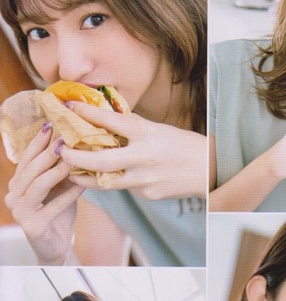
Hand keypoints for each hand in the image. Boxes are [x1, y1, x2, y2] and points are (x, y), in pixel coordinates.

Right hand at [5, 123, 83, 263]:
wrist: (56, 248)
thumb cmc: (58, 216)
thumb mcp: (60, 189)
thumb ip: (62, 172)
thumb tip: (76, 146)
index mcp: (17, 184)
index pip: (26, 159)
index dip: (37, 142)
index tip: (51, 124)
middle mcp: (13, 196)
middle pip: (31, 169)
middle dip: (48, 152)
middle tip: (64, 138)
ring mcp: (20, 211)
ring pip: (38, 185)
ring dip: (56, 170)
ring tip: (72, 158)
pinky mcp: (33, 226)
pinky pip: (53, 206)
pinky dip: (68, 195)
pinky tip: (82, 185)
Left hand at [58, 102, 206, 200]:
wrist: (209, 171)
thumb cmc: (184, 146)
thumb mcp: (159, 129)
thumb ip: (132, 126)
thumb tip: (105, 117)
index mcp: (147, 134)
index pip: (110, 121)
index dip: (86, 113)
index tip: (68, 107)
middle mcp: (144, 156)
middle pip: (100, 159)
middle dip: (75, 156)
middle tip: (61, 151)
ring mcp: (145, 178)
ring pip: (107, 181)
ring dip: (86, 177)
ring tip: (74, 172)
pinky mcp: (149, 193)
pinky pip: (126, 187)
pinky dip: (118, 181)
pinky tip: (116, 177)